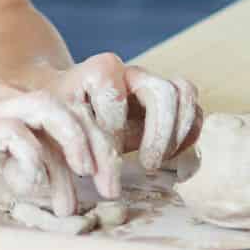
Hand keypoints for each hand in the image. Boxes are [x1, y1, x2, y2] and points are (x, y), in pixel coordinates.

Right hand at [0, 71, 108, 215]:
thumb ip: (3, 149)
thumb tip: (30, 178)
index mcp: (13, 100)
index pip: (69, 114)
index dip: (93, 144)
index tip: (101, 181)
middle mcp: (10, 99)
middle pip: (72, 111)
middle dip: (98, 150)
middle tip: (108, 190)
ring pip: (53, 114)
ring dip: (74, 149)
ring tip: (80, 185)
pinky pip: (16, 136)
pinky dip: (32, 161)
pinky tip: (29, 184)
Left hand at [42, 59, 202, 179]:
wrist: (63, 107)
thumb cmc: (57, 119)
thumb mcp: (55, 126)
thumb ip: (70, 145)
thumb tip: (82, 180)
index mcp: (102, 70)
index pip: (115, 94)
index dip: (109, 131)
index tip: (94, 163)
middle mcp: (132, 73)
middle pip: (163, 92)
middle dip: (159, 133)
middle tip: (146, 165)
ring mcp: (153, 86)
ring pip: (185, 94)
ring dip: (178, 133)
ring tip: (158, 162)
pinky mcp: (168, 106)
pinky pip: (194, 112)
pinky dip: (189, 136)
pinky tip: (172, 162)